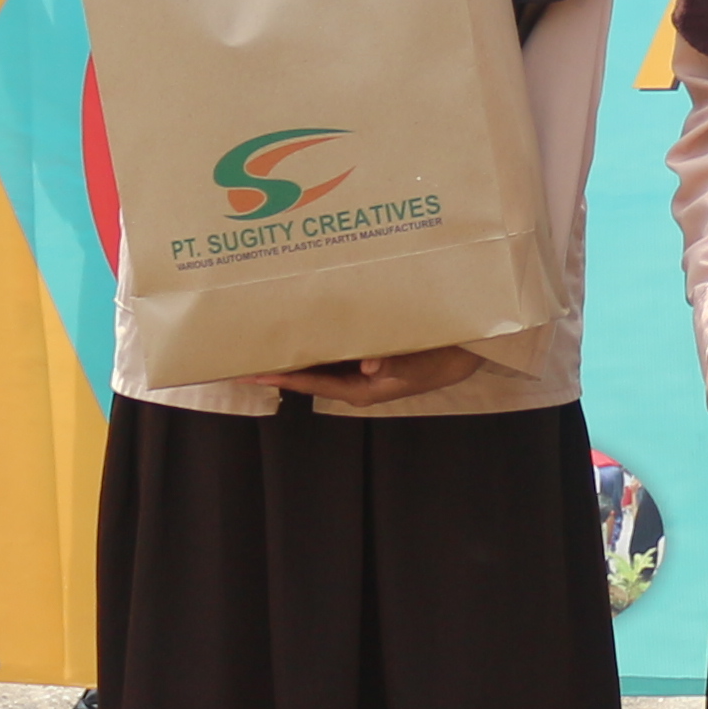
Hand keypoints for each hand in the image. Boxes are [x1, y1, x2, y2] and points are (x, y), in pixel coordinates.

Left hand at [249, 344, 482, 407]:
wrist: (464, 353)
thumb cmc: (439, 361)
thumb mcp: (420, 364)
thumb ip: (396, 365)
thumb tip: (370, 364)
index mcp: (359, 389)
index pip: (312, 383)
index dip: (282, 377)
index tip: (252, 372)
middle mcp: (351, 379)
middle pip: (308, 373)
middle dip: (279, 363)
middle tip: (244, 352)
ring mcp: (356, 366)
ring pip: (317, 358)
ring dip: (294, 347)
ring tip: (263, 334)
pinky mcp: (364, 352)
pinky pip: (332, 345)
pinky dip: (315, 335)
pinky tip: (300, 319)